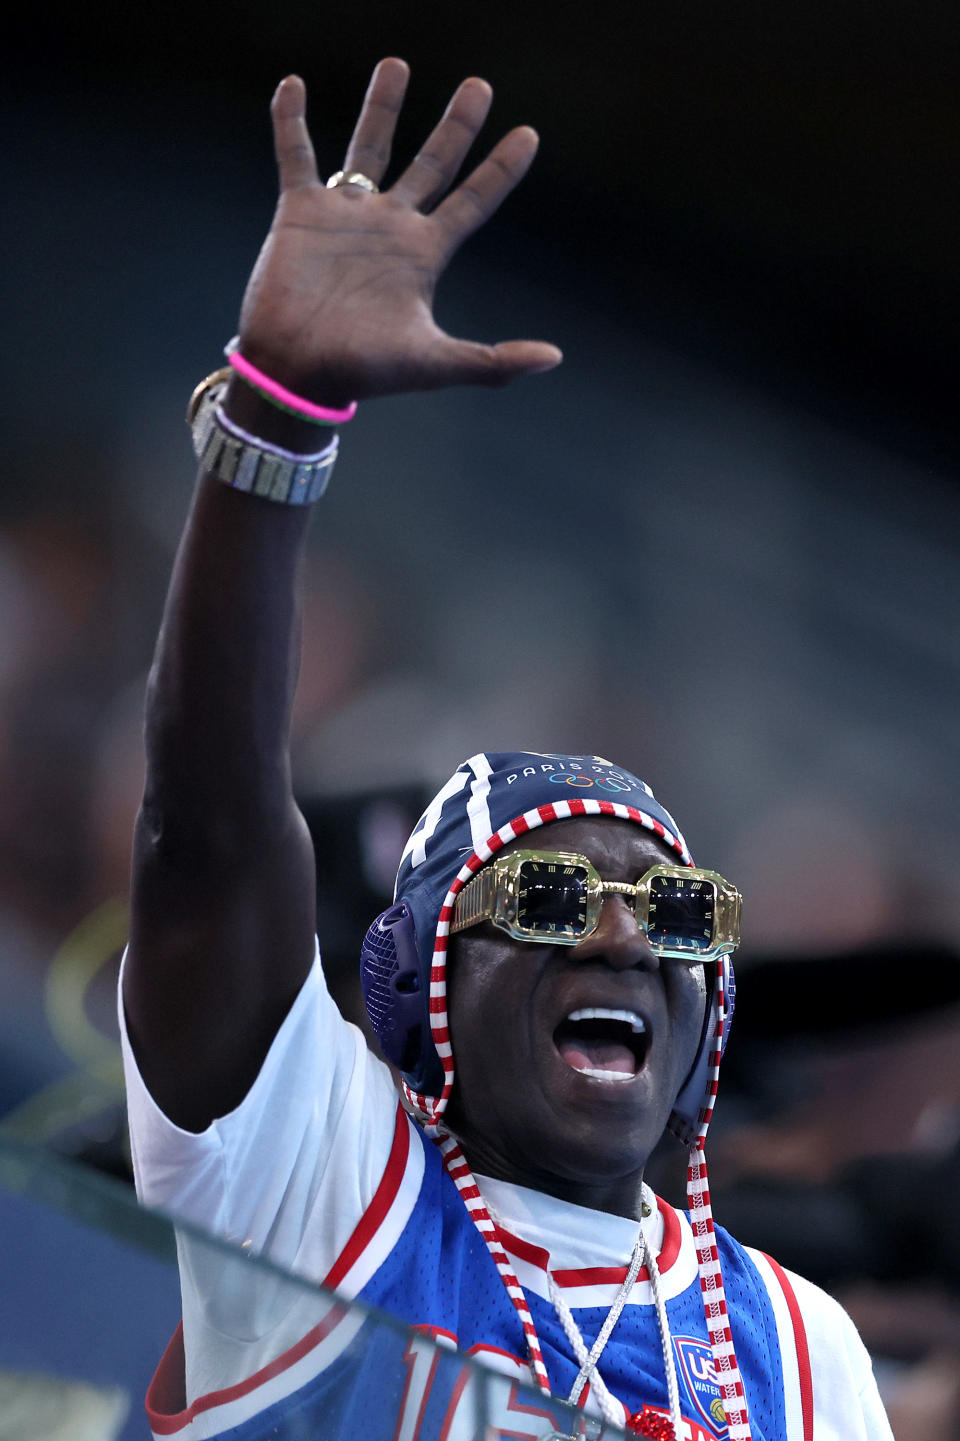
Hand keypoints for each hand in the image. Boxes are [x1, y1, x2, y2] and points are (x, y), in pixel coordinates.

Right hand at [235, 59, 562, 406]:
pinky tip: (293, 85)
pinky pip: (296, 156)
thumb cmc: (363, 372)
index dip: (501, 170)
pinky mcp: (300, 213)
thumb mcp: (435, 363)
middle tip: (479, 86)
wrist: (297, 373)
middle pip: (432, 163)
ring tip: (397, 63)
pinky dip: (290, 122)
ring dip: (382, 107)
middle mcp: (390, 228)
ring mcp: (345, 217)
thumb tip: (554, 358)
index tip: (529, 134)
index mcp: (424, 255)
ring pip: (369, 148)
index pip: (473, 201)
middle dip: (456, 126)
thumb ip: (493, 361)